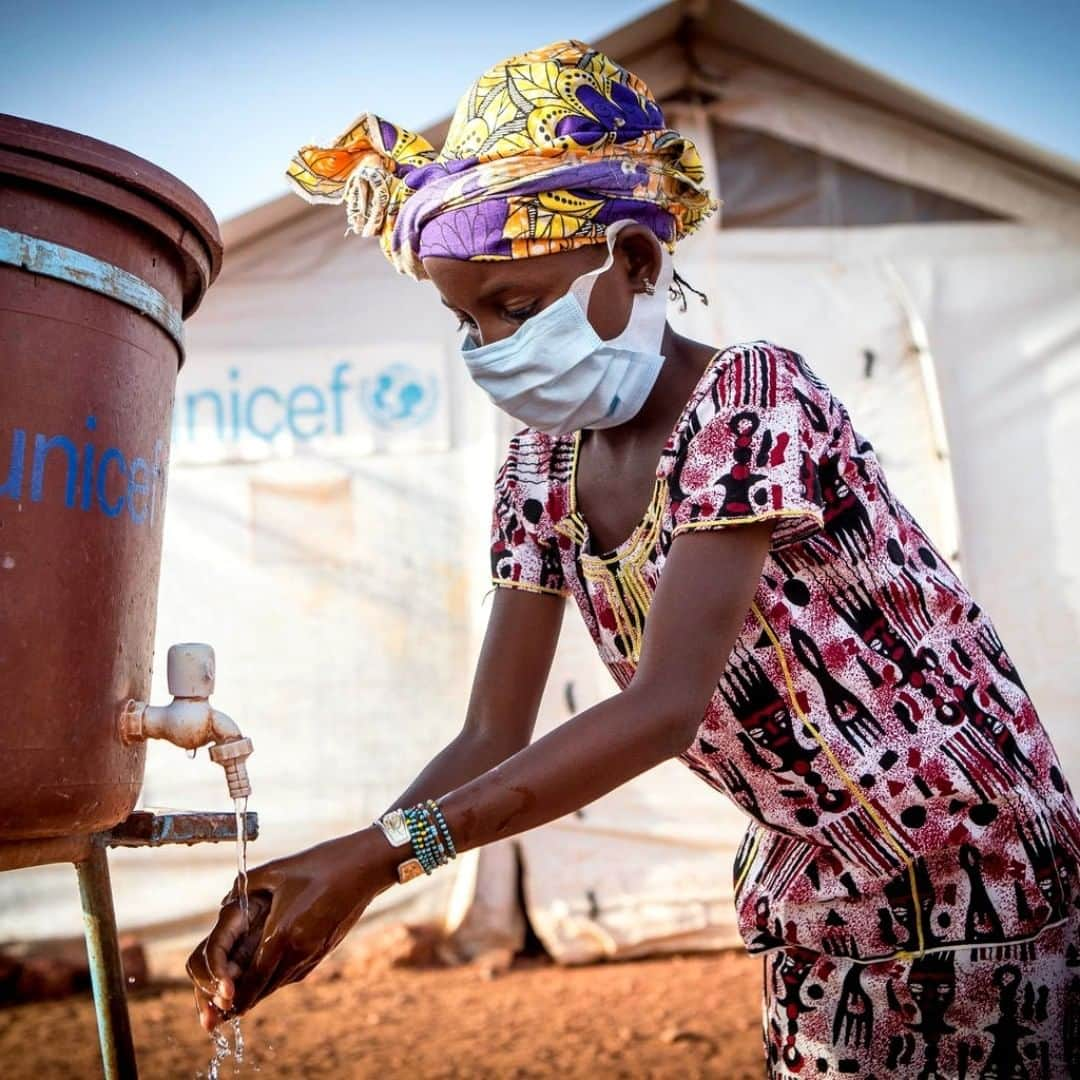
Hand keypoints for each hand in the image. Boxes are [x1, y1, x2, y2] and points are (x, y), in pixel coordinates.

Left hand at [186, 828, 396, 1030]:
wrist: (364, 866)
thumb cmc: (320, 864)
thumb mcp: (276, 871)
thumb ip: (245, 887)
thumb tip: (226, 901)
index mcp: (282, 934)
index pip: (252, 980)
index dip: (234, 996)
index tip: (220, 1002)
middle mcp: (298, 951)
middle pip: (265, 989)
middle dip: (244, 997)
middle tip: (225, 1000)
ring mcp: (315, 954)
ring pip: (281, 983)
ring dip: (261, 987)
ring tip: (243, 986)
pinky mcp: (325, 951)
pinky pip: (296, 973)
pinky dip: (279, 976)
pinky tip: (270, 967)